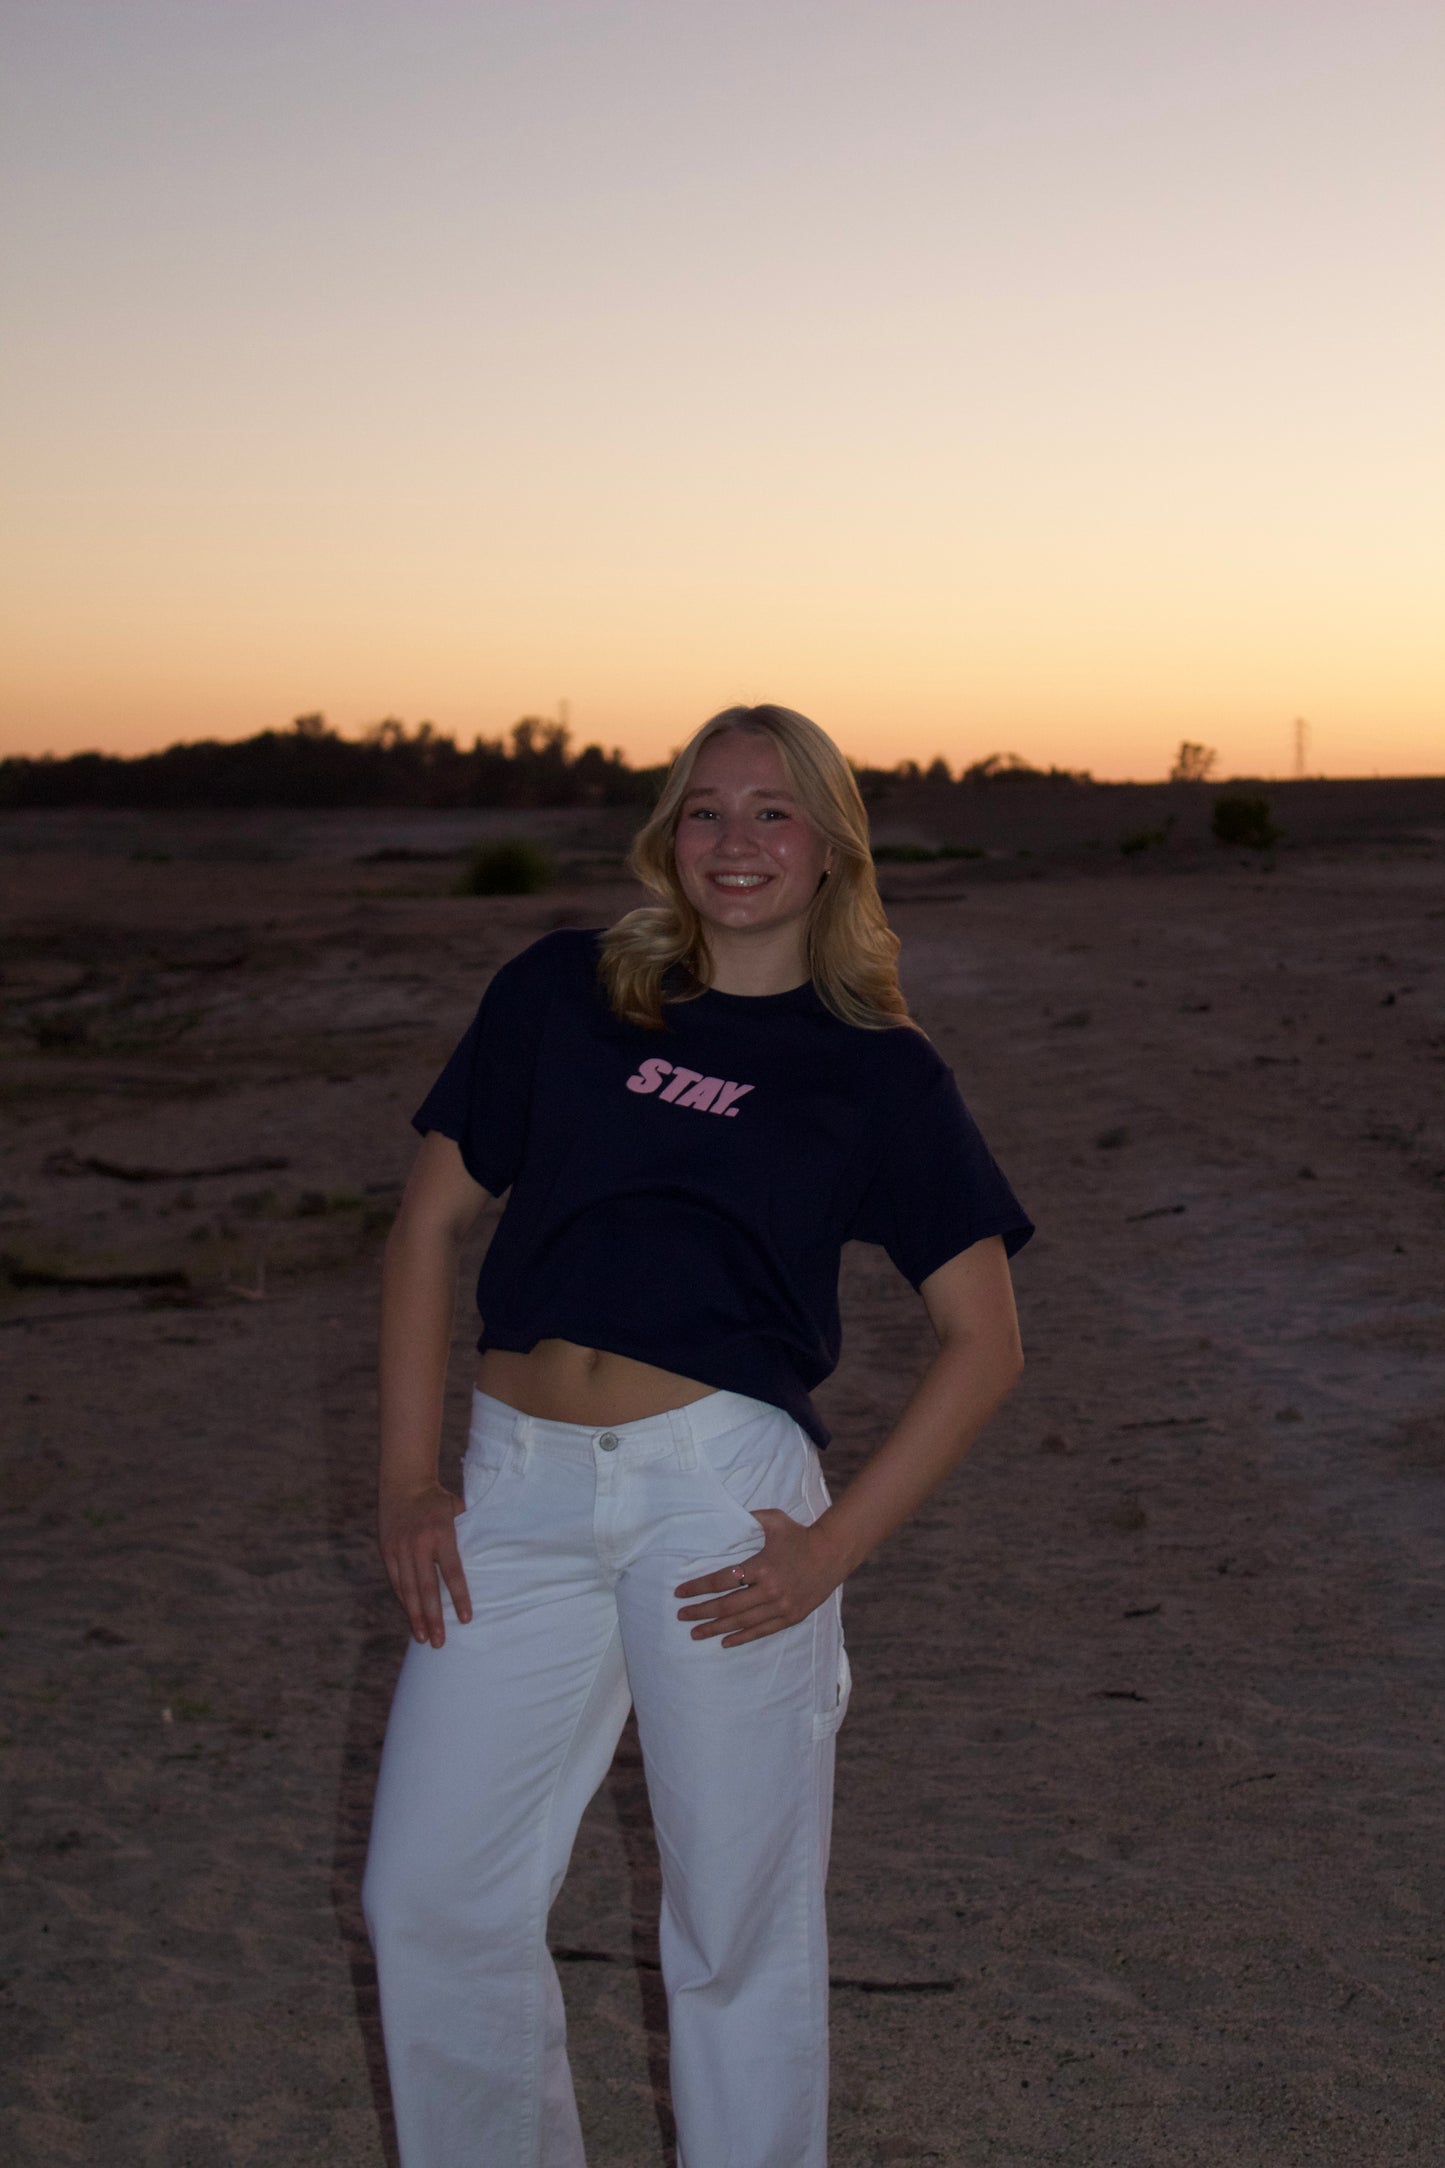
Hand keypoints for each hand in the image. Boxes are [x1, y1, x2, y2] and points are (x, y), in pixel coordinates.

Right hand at [379, 1482, 470, 1648]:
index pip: (452, 1573)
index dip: (459, 1598)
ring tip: (423, 1638)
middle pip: (427, 1588)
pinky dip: (404, 1600)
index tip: (465, 1619)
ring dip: (416, 1616)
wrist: (403, 1481)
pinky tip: (411, 1617)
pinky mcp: (387, 1550)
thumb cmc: (437, 1499)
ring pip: (408, 1590)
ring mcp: (399, 1548)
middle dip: (433, 1618)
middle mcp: (418, 1544)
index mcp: (440, 1534)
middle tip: (440, 1642)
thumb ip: (466, 1534)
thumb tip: (484, 1558)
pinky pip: (396, 1581)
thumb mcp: (457, 1510)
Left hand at [674, 1509, 845, 1647]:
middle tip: (682, 1616)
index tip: (680, 1593)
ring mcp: (781, 1606)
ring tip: (695, 1633)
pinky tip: (725, 1642)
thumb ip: (749, 1518)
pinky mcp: (791, 1616)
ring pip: (742, 1622)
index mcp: (762, 1566)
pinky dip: (742, 1637)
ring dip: (716, 1628)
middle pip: (727, 1605)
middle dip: (701, 1611)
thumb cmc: (799, 1534)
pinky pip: (762, 1631)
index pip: (722, 1581)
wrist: (833, 1553)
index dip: (699, 1587)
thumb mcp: (774, 1520)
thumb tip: (725, 1515)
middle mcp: (770, 1589)